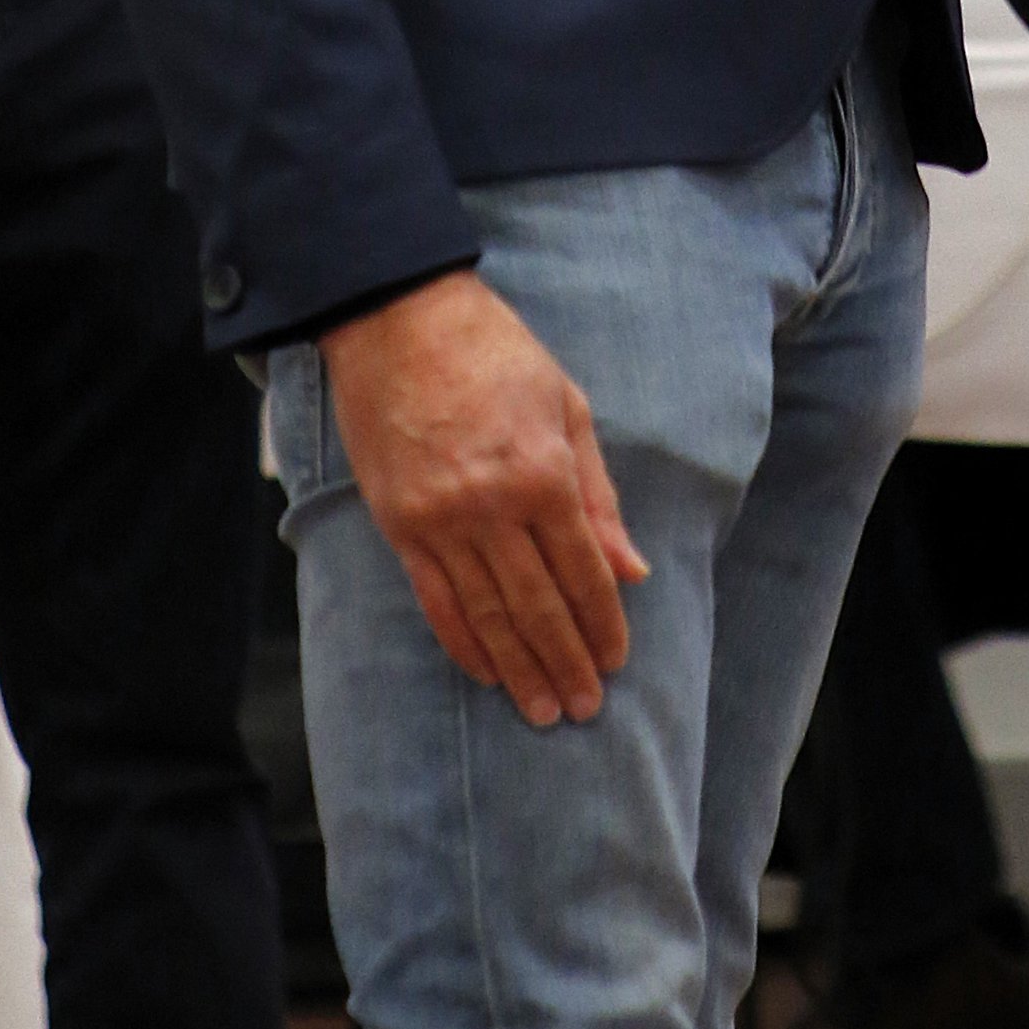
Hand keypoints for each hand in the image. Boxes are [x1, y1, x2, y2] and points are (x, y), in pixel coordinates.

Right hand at [319, 271, 648, 728]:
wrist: (398, 319)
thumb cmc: (494, 352)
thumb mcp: (566, 405)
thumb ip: (597, 494)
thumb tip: (630, 568)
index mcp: (543, 473)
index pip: (583, 571)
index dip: (603, 622)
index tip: (615, 661)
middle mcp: (492, 506)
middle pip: (538, 606)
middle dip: (566, 662)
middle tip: (584, 708)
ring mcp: (440, 520)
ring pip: (488, 615)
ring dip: (519, 668)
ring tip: (542, 710)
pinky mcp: (399, 525)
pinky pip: (436, 600)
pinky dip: (463, 643)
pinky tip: (486, 672)